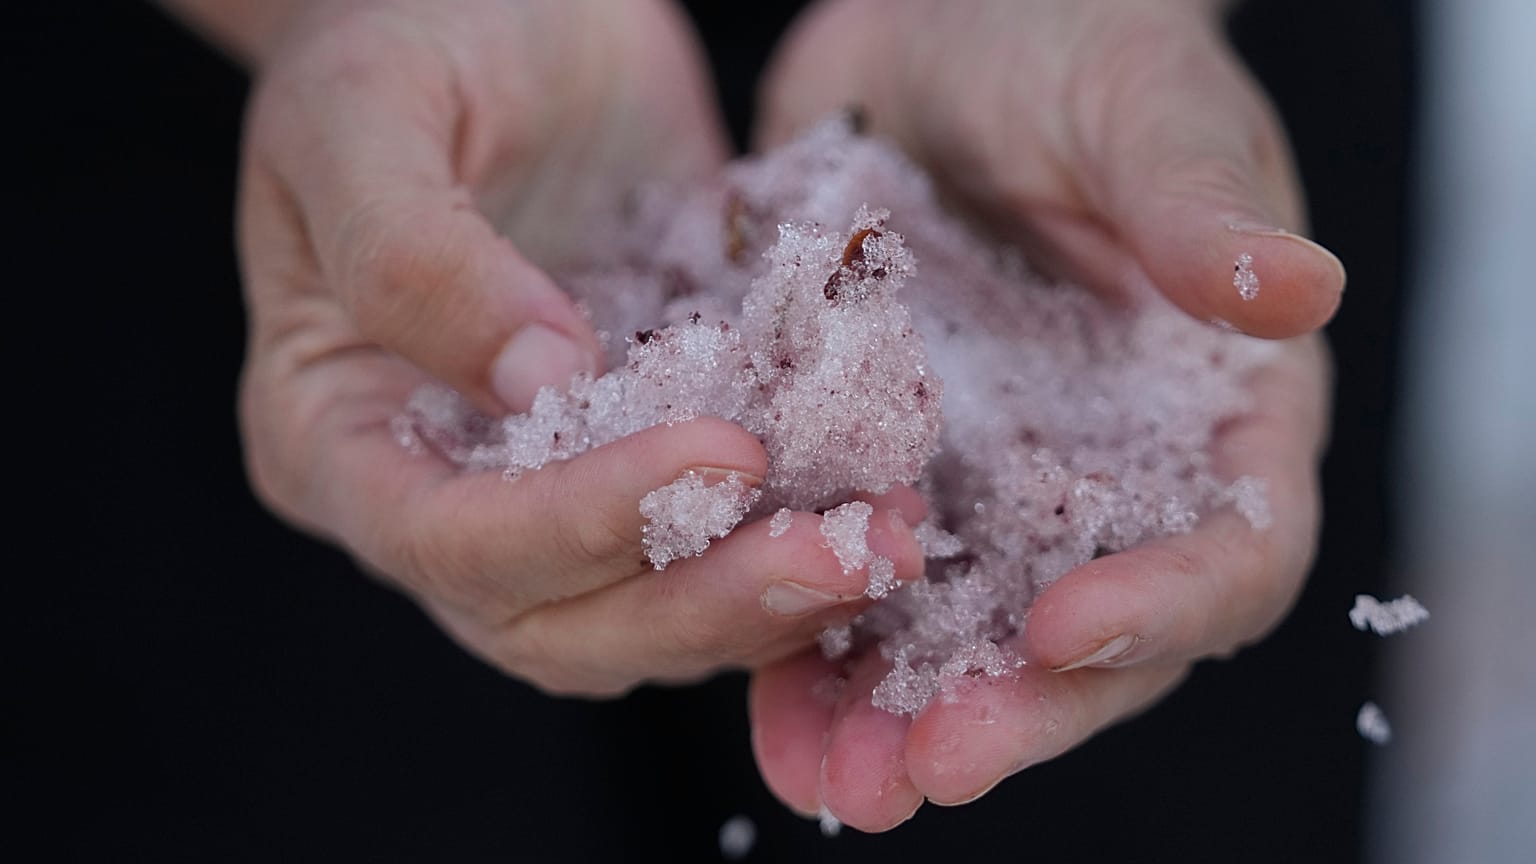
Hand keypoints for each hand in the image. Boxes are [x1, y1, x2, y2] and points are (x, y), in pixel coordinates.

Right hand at [236, 0, 923, 694]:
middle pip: (554, 624)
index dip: (581, 524)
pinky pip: (711, 551)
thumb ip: (416, 254)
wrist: (510, 15)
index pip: (450, 539)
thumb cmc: (409, 39)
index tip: (721, 453)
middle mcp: (439, 491)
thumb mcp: (371, 111)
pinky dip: (792, 546)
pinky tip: (884, 507)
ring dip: (766, 600)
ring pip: (642, 618)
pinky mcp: (641, 461)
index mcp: (334, 434)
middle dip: (701, 601)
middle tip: (844, 554)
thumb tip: (536, 384)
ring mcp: (544, 490)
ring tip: (886, 545)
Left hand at [750, 0, 1337, 827]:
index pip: (1228, 550)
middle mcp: (1100, 476)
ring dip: (889, 718)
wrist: (936, 20)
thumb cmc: (1073, 41)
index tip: (1065, 631)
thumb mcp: (1140, 109)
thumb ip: (1200, 208)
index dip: (1160, 609)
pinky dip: (799, 642)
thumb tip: (1292, 295)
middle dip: (1007, 710)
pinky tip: (749, 697)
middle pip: (1080, 638)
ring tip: (827, 782)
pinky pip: (841, 575)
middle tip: (921, 771)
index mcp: (1209, 416)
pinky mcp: (874, 464)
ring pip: (952, 636)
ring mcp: (983, 482)